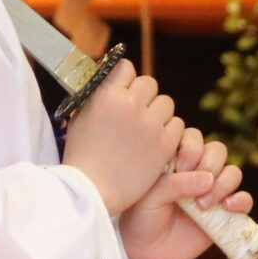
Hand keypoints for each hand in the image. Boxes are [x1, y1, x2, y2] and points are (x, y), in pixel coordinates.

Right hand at [60, 60, 184, 215]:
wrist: (92, 190)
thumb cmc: (81, 155)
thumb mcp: (80, 117)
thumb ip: (97, 97)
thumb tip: (109, 84)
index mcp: (107, 95)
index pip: (126, 68)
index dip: (125, 79)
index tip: (123, 90)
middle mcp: (131, 104)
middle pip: (149, 84)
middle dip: (143, 96)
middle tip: (136, 113)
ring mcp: (150, 124)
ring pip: (166, 103)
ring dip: (158, 114)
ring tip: (145, 130)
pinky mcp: (164, 144)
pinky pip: (177, 126)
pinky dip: (168, 132)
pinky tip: (155, 143)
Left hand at [120, 125, 252, 258]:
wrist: (143, 252)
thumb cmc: (140, 218)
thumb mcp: (152, 196)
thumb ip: (177, 183)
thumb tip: (208, 179)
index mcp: (175, 160)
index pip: (193, 137)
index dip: (191, 149)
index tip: (179, 169)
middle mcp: (196, 172)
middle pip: (217, 150)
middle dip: (208, 164)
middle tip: (191, 187)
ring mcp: (212, 192)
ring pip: (233, 172)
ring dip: (223, 183)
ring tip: (203, 204)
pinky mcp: (224, 215)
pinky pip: (244, 200)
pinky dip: (242, 200)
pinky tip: (227, 207)